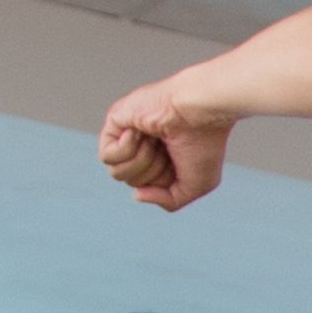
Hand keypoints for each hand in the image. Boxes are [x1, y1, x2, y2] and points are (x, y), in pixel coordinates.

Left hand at [101, 76, 230, 211]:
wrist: (201, 111)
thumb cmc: (205, 143)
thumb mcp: (195, 186)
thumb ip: (169, 201)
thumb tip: (136, 195)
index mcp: (161, 158)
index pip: (148, 187)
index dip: (165, 182)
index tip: (180, 161)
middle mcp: (143, 146)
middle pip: (131, 182)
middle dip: (153, 173)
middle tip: (167, 149)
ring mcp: (127, 133)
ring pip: (116, 173)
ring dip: (141, 162)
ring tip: (154, 140)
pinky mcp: (115, 121)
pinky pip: (106, 157)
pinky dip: (126, 151)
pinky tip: (139, 132)